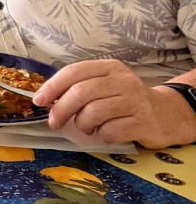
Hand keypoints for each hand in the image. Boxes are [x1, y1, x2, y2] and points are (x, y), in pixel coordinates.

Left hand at [33, 60, 195, 148]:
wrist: (165, 114)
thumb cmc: (124, 100)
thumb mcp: (104, 85)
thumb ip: (77, 88)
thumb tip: (44, 99)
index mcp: (109, 68)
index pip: (74, 72)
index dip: (52, 87)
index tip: (38, 100)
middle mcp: (123, 81)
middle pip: (80, 93)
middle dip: (60, 110)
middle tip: (54, 122)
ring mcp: (135, 101)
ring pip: (92, 113)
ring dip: (82, 125)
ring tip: (88, 126)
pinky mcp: (143, 122)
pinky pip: (108, 131)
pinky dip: (101, 135)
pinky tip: (106, 132)